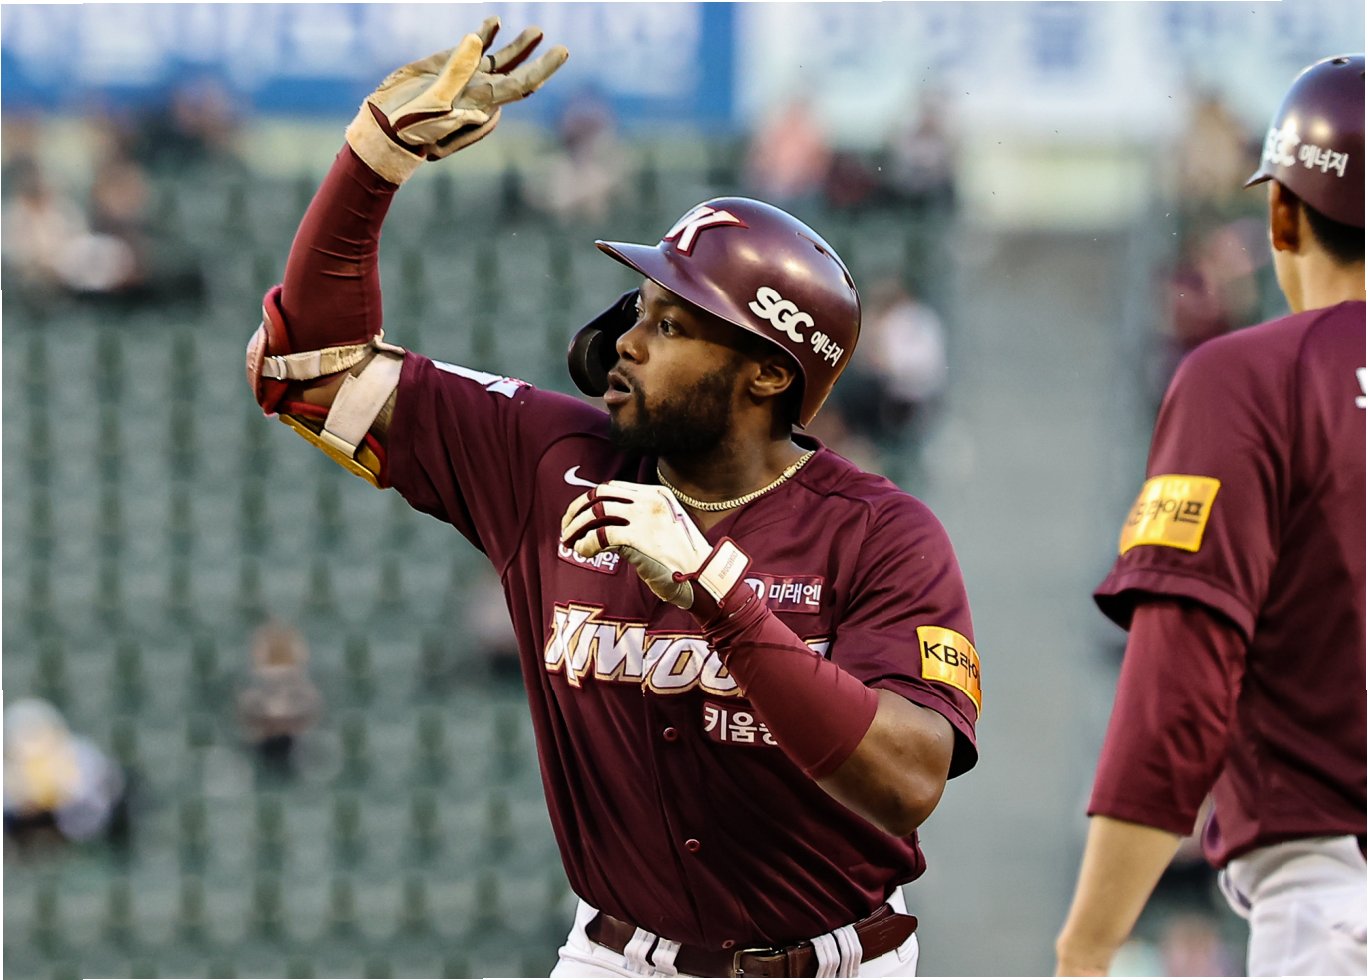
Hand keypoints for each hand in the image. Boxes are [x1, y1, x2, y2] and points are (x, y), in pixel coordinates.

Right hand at [346, 16, 567, 182]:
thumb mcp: (433, 101)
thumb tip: (477, 40)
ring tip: (537, 32)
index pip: (521, 85)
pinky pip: (471, 50)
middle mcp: (479, 92)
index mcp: (481, 104)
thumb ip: (456, 70)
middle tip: (560, 49)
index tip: (562, 52)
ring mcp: (465, 79)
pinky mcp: (448, 67)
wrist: (383, 128)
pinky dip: (484, 35)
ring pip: (499, 62)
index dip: (543, 68)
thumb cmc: (409, 126)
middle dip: (539, 62)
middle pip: (518, 76)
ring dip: (518, 47)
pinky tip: (493, 23)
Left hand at [560, 482, 751, 614]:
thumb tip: (605, 523)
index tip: (576, 518)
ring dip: (576, 528)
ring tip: (570, 543)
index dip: (588, 501)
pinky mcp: (639, 538)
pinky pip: (601, 535)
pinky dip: (586, 544)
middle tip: (566, 530)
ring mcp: (645, 517)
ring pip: (596, 512)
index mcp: (657, 494)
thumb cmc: (683, 560)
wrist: (703, 577)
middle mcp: (650, 500)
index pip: (611, 488)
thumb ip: (641, 519)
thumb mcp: (666, 527)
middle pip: (598, 495)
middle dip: (575, 511)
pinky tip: (584, 553)